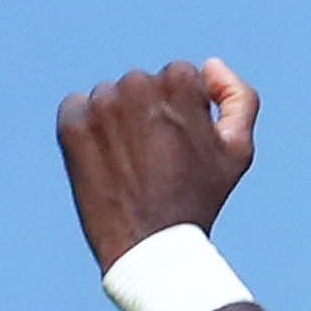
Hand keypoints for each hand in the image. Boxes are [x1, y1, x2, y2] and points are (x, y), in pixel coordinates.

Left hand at [56, 57, 256, 270]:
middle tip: (156, 159)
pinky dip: (87, 128)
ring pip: (109, 96)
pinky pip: (76, 108)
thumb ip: (239, 98)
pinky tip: (103, 160)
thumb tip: (211, 65)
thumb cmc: (199, 198)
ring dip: (117, 121)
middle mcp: (137, 85)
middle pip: (141, 84)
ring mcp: (101, 105)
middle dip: (148, 113)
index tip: (182, 146)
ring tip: (130, 164)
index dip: (183, 112)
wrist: (151, 246)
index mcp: (179, 82)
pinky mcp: (72, 125)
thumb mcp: (238, 150)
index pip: (177, 77)